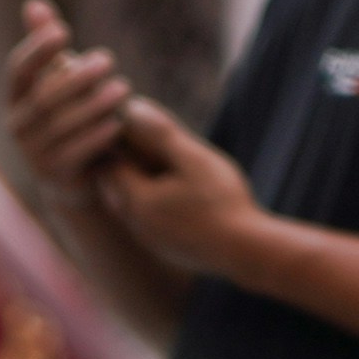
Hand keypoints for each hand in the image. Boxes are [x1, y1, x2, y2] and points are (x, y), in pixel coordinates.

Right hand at [6, 0, 142, 199]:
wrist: (77, 177)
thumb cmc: (68, 115)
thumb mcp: (59, 79)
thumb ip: (46, 46)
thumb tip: (33, 2)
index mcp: (15, 99)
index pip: (18, 70)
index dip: (37, 50)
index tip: (63, 30)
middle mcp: (18, 127)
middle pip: (44, 98)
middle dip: (77, 77)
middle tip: (108, 59)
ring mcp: (34, 154)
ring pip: (62, 125)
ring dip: (94, 105)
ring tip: (122, 88)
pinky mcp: (56, 176)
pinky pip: (76, 153)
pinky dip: (97, 135)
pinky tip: (119, 121)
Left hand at [93, 101, 262, 278]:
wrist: (247, 253)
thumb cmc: (223, 202)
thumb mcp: (194, 159)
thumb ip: (162, 134)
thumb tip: (133, 106)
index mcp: (136, 200)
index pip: (110, 163)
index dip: (119, 140)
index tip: (134, 124)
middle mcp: (136, 224)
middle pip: (116, 185)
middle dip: (125, 162)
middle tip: (140, 140)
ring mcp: (151, 240)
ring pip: (131, 205)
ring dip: (139, 183)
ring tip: (160, 163)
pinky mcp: (166, 250)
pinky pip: (149, 222)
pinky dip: (153, 203)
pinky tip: (175, 192)